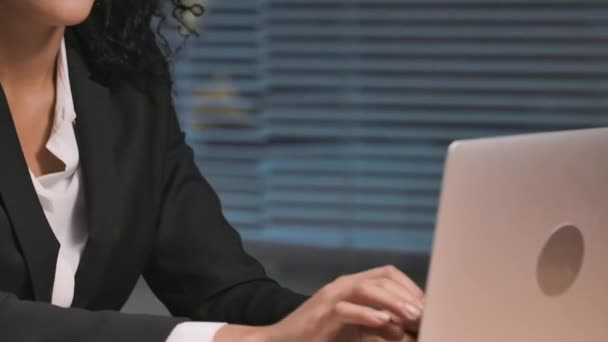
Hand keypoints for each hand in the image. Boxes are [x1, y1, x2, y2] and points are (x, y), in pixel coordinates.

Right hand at [264, 265, 423, 341]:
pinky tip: (384, 322)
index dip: (409, 286)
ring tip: (412, 316)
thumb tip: (406, 326)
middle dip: (406, 294)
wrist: (282, 340)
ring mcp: (330, 298)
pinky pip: (345, 310)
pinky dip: (366, 315)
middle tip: (424, 313)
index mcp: (351, 284)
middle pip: (380, 278)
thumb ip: (378, 323)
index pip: (386, 273)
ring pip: (365, 289)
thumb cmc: (321, 335)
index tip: (427, 304)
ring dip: (392, 301)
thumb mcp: (355, 328)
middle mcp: (342, 285)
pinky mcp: (321, 315)